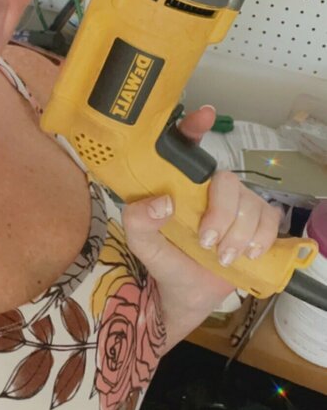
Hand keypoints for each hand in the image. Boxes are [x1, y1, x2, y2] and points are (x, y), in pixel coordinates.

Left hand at [121, 105, 281, 347]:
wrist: (186, 295)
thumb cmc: (164, 260)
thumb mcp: (142, 243)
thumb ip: (138, 220)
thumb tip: (162, 203)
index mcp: (180, 185)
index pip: (187, 147)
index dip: (194, 127)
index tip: (205, 115)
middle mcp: (210, 189)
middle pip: (228, 182)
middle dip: (222, 214)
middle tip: (207, 241)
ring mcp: (237, 205)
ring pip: (251, 204)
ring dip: (239, 236)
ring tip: (223, 258)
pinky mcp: (257, 224)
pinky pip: (270, 219)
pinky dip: (260, 239)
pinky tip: (246, 255)